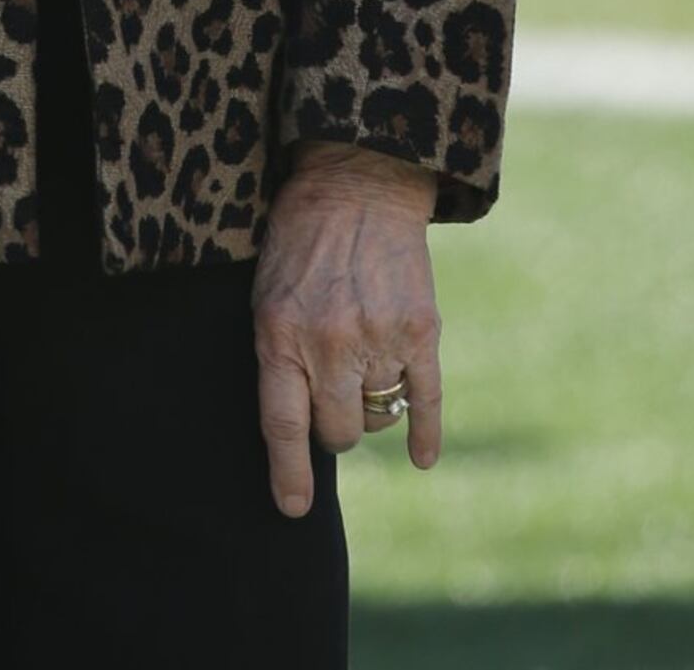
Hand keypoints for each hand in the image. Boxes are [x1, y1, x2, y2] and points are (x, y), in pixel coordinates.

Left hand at [252, 142, 440, 517]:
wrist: (357, 183)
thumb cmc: (299, 239)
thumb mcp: (266, 293)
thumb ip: (278, 355)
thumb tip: (296, 427)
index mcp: (280, 333)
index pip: (283, 426)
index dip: (287, 474)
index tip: (292, 509)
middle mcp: (329, 343)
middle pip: (336, 432)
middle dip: (333, 427)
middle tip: (332, 395)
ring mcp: (379, 339)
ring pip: (377, 418)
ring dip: (370, 408)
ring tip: (363, 368)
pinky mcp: (422, 331)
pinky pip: (426, 402)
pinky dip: (425, 434)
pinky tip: (422, 458)